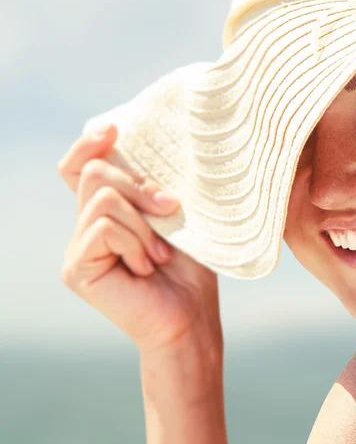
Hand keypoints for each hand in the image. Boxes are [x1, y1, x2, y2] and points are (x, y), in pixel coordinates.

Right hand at [57, 124, 222, 357]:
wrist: (191, 313)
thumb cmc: (190, 265)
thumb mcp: (175, 214)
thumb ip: (151, 185)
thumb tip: (133, 142)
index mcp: (110, 210)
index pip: (80, 166)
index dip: (90, 143)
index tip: (114, 130)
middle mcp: (87, 224)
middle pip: (94, 172)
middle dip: (140, 186)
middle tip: (171, 211)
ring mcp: (78, 246)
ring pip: (103, 197)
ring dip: (143, 223)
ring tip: (160, 253)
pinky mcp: (75, 267)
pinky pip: (103, 227)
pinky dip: (134, 243)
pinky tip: (146, 267)